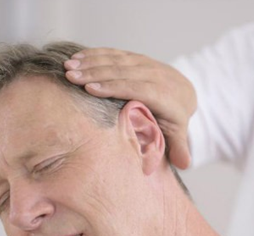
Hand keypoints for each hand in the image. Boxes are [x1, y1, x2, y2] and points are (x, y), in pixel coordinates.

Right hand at [64, 48, 195, 168]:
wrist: (183, 92)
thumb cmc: (174, 118)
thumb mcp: (178, 133)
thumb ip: (179, 147)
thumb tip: (185, 163)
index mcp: (165, 95)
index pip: (138, 88)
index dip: (114, 87)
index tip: (91, 89)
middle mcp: (155, 75)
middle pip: (123, 72)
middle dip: (95, 73)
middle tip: (71, 76)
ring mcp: (145, 64)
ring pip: (117, 61)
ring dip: (90, 62)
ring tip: (68, 66)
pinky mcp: (135, 58)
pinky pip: (115, 54)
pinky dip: (94, 54)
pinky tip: (76, 57)